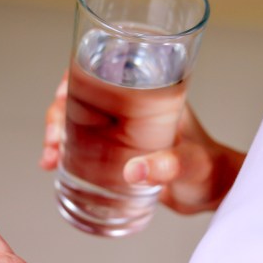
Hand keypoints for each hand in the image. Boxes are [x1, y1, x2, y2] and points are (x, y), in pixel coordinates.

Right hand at [39, 73, 245, 213]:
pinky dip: (65, 152)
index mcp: (152, 95)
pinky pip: (84, 145)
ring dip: (57, 132)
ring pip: (79, 120)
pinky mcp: (118, 152)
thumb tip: (134, 171)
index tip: (62, 96)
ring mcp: (123, 130)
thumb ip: (170, 165)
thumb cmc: (212, 170)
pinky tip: (53, 165)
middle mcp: (134, 108)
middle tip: (53, 138)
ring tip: (49, 157)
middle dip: (59, 111)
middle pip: (84, 95)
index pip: (109, 69)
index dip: (79, 75)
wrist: (213, 192)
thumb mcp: (193, 164)